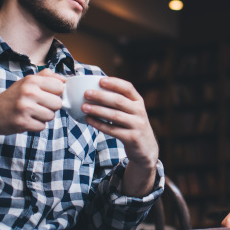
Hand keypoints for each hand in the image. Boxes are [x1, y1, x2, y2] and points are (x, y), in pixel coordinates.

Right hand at [0, 69, 64, 162]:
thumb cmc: (13, 98)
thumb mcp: (27, 81)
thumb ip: (46, 77)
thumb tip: (65, 79)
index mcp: (31, 80)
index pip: (60, 87)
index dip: (57, 93)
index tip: (48, 96)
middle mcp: (28, 92)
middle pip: (58, 103)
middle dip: (51, 107)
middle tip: (38, 106)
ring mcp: (25, 108)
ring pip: (51, 116)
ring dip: (44, 117)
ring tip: (31, 113)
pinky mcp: (22, 122)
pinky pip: (42, 127)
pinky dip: (36, 126)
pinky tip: (27, 121)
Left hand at [80, 76, 158, 195]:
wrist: (146, 148)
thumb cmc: (132, 126)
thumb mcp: (132, 111)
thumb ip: (120, 102)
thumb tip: (95, 90)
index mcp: (139, 102)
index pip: (128, 88)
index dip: (114, 83)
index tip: (100, 80)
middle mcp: (139, 112)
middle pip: (119, 101)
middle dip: (101, 96)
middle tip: (86, 93)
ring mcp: (137, 125)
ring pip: (115, 115)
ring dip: (98, 110)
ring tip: (84, 107)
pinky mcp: (131, 138)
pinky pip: (112, 130)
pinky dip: (99, 124)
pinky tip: (89, 120)